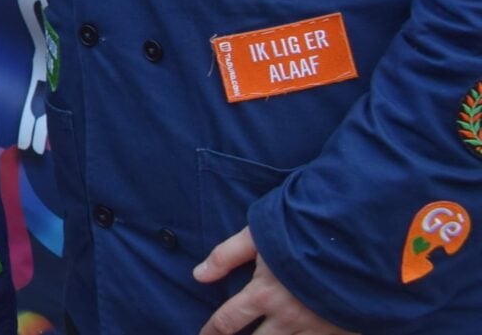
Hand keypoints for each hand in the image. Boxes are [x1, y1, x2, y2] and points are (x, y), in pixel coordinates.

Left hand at [195, 227, 353, 334]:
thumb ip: (226, 255)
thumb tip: (198, 275)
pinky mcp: (339, 333)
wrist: (359, 243)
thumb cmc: (304, 233)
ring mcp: (315, 329)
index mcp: (263, 294)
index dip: (212, 331)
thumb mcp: (258, 235)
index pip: (228, 321)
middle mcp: (287, 317)